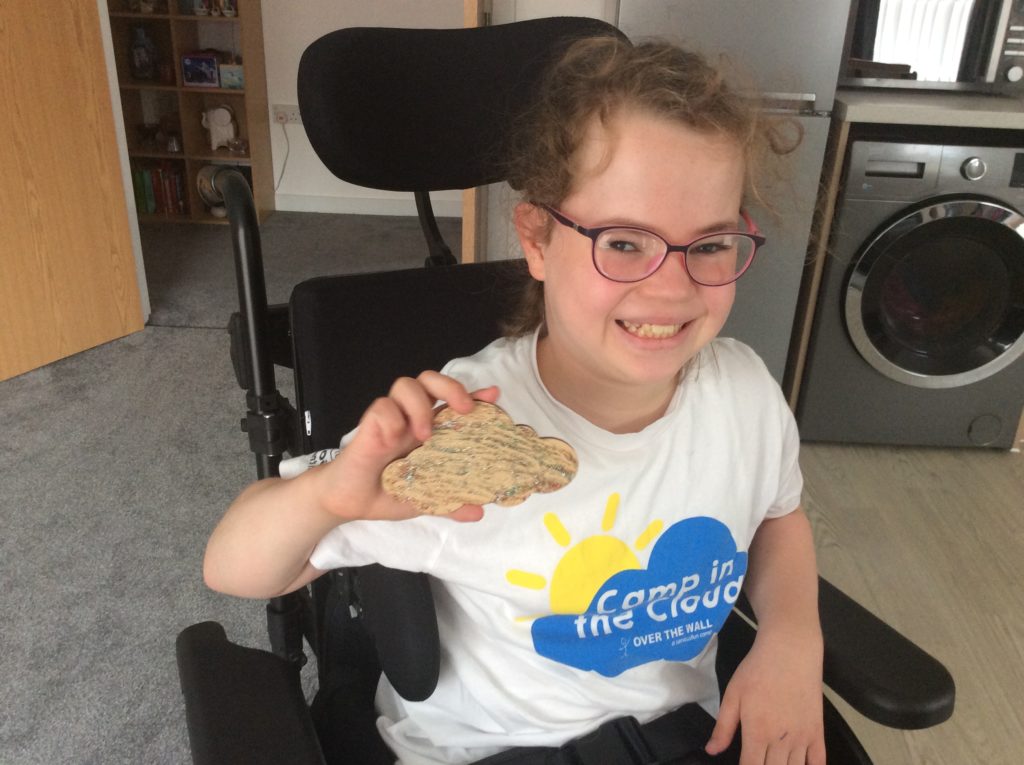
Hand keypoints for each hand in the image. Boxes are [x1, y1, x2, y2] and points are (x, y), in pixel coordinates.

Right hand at [316, 371, 500, 522]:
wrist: (350, 502)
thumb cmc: (388, 491)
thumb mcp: (425, 499)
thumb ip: (449, 503)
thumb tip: (478, 512)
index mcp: (429, 429)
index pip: (453, 402)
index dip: (475, 395)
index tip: (493, 396)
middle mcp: (411, 418)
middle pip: (430, 380)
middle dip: (451, 387)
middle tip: (463, 409)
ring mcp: (390, 419)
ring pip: (406, 384)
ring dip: (420, 404)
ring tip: (425, 434)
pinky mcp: (369, 426)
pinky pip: (381, 407)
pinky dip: (392, 419)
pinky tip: (394, 441)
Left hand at [706, 629, 825, 764]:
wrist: (790, 651)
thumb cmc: (757, 670)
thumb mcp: (733, 695)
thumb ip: (723, 727)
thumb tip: (711, 751)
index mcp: (757, 733)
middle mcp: (781, 741)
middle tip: (759, 763)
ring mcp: (802, 738)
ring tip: (775, 763)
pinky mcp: (818, 732)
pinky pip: (818, 763)